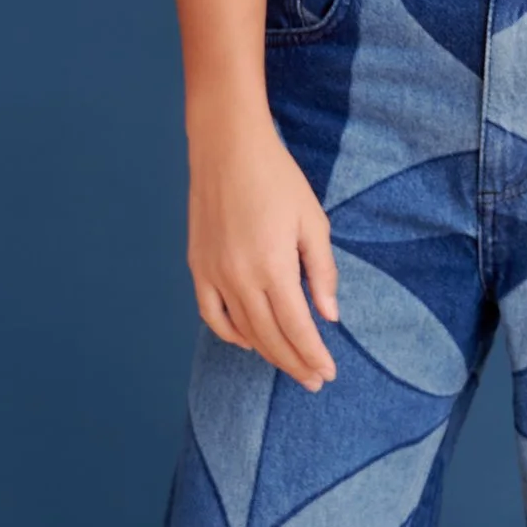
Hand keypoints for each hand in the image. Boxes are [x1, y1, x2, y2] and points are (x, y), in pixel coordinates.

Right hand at [188, 114, 341, 391]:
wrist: (227, 147)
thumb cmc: (276, 178)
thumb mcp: (312, 222)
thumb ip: (322, 272)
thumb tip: (329, 316)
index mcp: (273, 266)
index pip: (297, 328)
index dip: (314, 356)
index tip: (328, 373)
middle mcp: (240, 277)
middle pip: (270, 337)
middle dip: (295, 363)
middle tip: (315, 380)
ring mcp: (214, 274)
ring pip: (242, 331)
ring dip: (268, 353)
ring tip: (290, 364)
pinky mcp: (198, 266)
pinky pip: (211, 314)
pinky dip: (230, 334)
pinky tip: (249, 342)